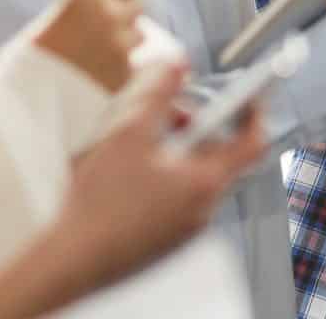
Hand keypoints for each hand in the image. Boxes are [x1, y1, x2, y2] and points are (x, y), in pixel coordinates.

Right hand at [34, 0, 143, 91]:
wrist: (25, 100)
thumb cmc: (30, 57)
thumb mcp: (54, 19)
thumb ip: (84, 8)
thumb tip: (107, 2)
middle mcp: (109, 14)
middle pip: (138, 5)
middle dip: (125, 15)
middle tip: (108, 28)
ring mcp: (120, 45)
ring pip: (138, 36)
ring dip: (125, 42)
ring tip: (97, 54)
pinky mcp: (124, 73)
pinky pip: (130, 64)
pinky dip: (117, 69)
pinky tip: (94, 76)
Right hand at [58, 65, 265, 284]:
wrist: (73, 260)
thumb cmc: (100, 203)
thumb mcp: (129, 133)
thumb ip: (159, 94)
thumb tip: (177, 65)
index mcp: (204, 183)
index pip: (251, 143)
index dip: (252, 112)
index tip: (246, 95)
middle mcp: (203, 209)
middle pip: (217, 156)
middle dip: (195, 127)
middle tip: (166, 115)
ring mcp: (185, 229)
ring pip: (193, 176)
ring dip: (173, 152)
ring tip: (137, 145)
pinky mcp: (166, 240)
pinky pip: (175, 198)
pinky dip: (161, 177)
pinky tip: (127, 176)